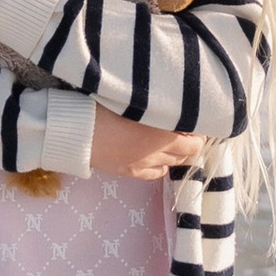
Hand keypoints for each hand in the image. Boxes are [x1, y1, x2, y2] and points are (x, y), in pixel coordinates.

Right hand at [88, 106, 204, 179]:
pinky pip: (155, 173)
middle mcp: (157, 153)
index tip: (195, 121)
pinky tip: (158, 157)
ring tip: (170, 140)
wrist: (76, 130)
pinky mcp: (129, 171)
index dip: (199, 133)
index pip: (195, 142)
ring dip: (176, 153)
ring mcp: (143, 164)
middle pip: (186, 154)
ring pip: (172, 163)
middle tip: (185, 129)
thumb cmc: (103, 107)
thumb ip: (158, 105)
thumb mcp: (134, 101)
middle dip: (189, 142)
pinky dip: (162, 165)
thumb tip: (174, 106)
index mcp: (162, 135)